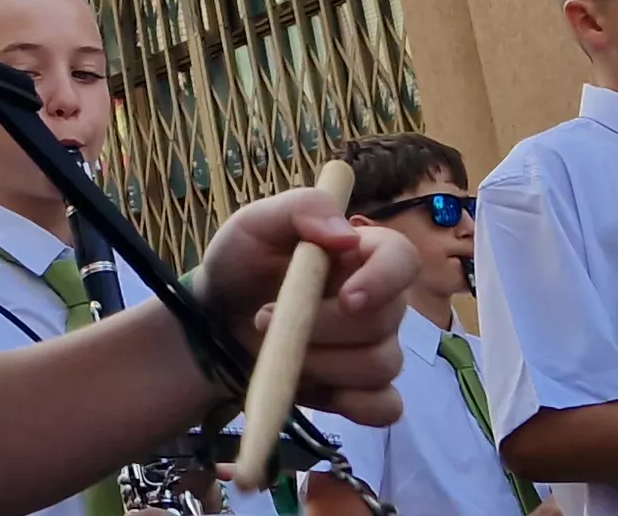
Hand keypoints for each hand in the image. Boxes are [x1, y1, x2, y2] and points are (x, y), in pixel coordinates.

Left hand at [187, 182, 418, 425]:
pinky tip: (315, 391)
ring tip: (278, 351)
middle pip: (384, 320)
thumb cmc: (240, 266)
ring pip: (381, 365)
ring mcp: (375, 348)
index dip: (384, 280)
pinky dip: (354, 405)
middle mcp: (378, 301)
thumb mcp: (254, 224)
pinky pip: (384, 407)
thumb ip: (300, 209)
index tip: (347, 298)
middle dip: (323, 327)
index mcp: (361, 254)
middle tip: (265, 318)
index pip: (402, 259)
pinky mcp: (362, 391)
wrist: (214, 323)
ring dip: (323, 364)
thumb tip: (345, 233)